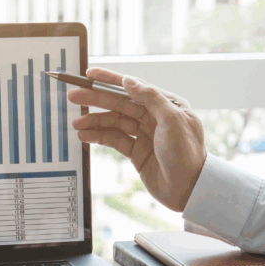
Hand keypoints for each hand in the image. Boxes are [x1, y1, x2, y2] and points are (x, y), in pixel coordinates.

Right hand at [68, 67, 206, 211]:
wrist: (189, 190)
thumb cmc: (187, 155)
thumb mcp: (172, 121)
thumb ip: (151, 98)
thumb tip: (129, 80)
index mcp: (167, 105)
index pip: (134, 87)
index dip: (111, 80)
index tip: (90, 75)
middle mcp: (155, 117)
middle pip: (120, 104)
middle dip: (97, 100)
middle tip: (75, 96)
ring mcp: (145, 135)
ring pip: (115, 122)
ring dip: (95, 121)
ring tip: (77, 124)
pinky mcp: (137, 152)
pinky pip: (115, 139)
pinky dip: (100, 137)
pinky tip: (86, 136)